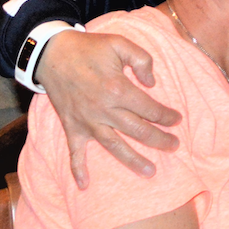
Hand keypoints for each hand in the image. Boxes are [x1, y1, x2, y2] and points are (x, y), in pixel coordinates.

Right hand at [36, 29, 180, 187]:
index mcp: (117, 89)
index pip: (148, 108)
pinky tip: (84, 185)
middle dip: (159, 140)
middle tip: (174, 146)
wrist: (52, 53)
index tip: (177, 119)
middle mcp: (103, 109)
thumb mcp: (119, 43)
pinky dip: (77, 168)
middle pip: (137, 130)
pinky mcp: (72, 125)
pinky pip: (75, 151)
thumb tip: (152, 83)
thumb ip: (142, 59)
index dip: (166, 115)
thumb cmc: (89, 48)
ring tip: (150, 172)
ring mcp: (86, 121)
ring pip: (114, 145)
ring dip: (132, 160)